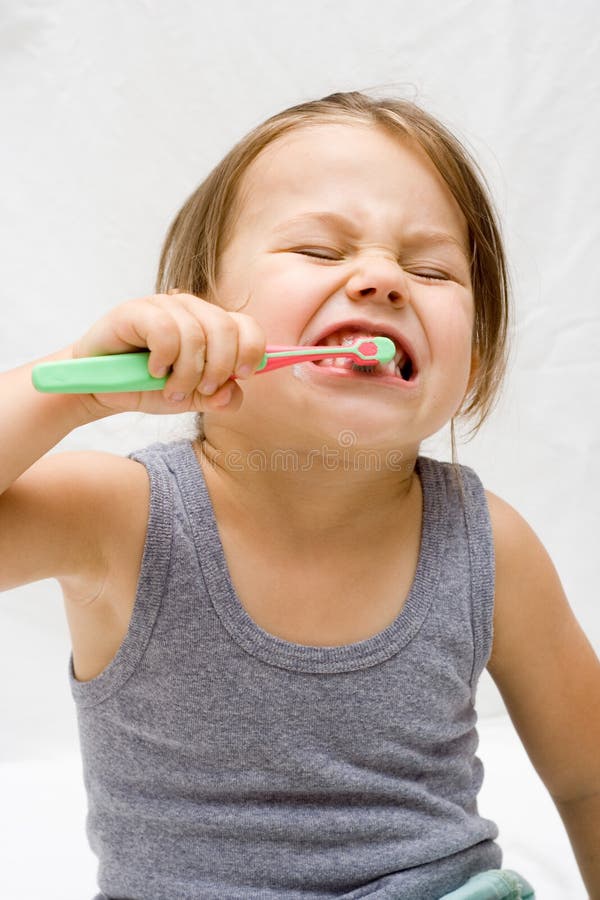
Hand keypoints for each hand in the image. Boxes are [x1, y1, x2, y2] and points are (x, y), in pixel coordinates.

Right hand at [70, 290, 265, 417]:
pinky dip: (163, 359)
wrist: (100, 387)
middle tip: (198, 391)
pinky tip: (153, 370)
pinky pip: (166, 332)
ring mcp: (164, 306)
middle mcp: (191, 309)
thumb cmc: (146, 386)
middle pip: (226, 330)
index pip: (247, 326)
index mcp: (211, 325)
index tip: (240, 377)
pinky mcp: (136, 310)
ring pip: (196, 335)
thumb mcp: (190, 398)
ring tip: (170, 388)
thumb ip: (217, 398)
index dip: (251, 351)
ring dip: (186, 373)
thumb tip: (232, 392)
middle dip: (217, 369)